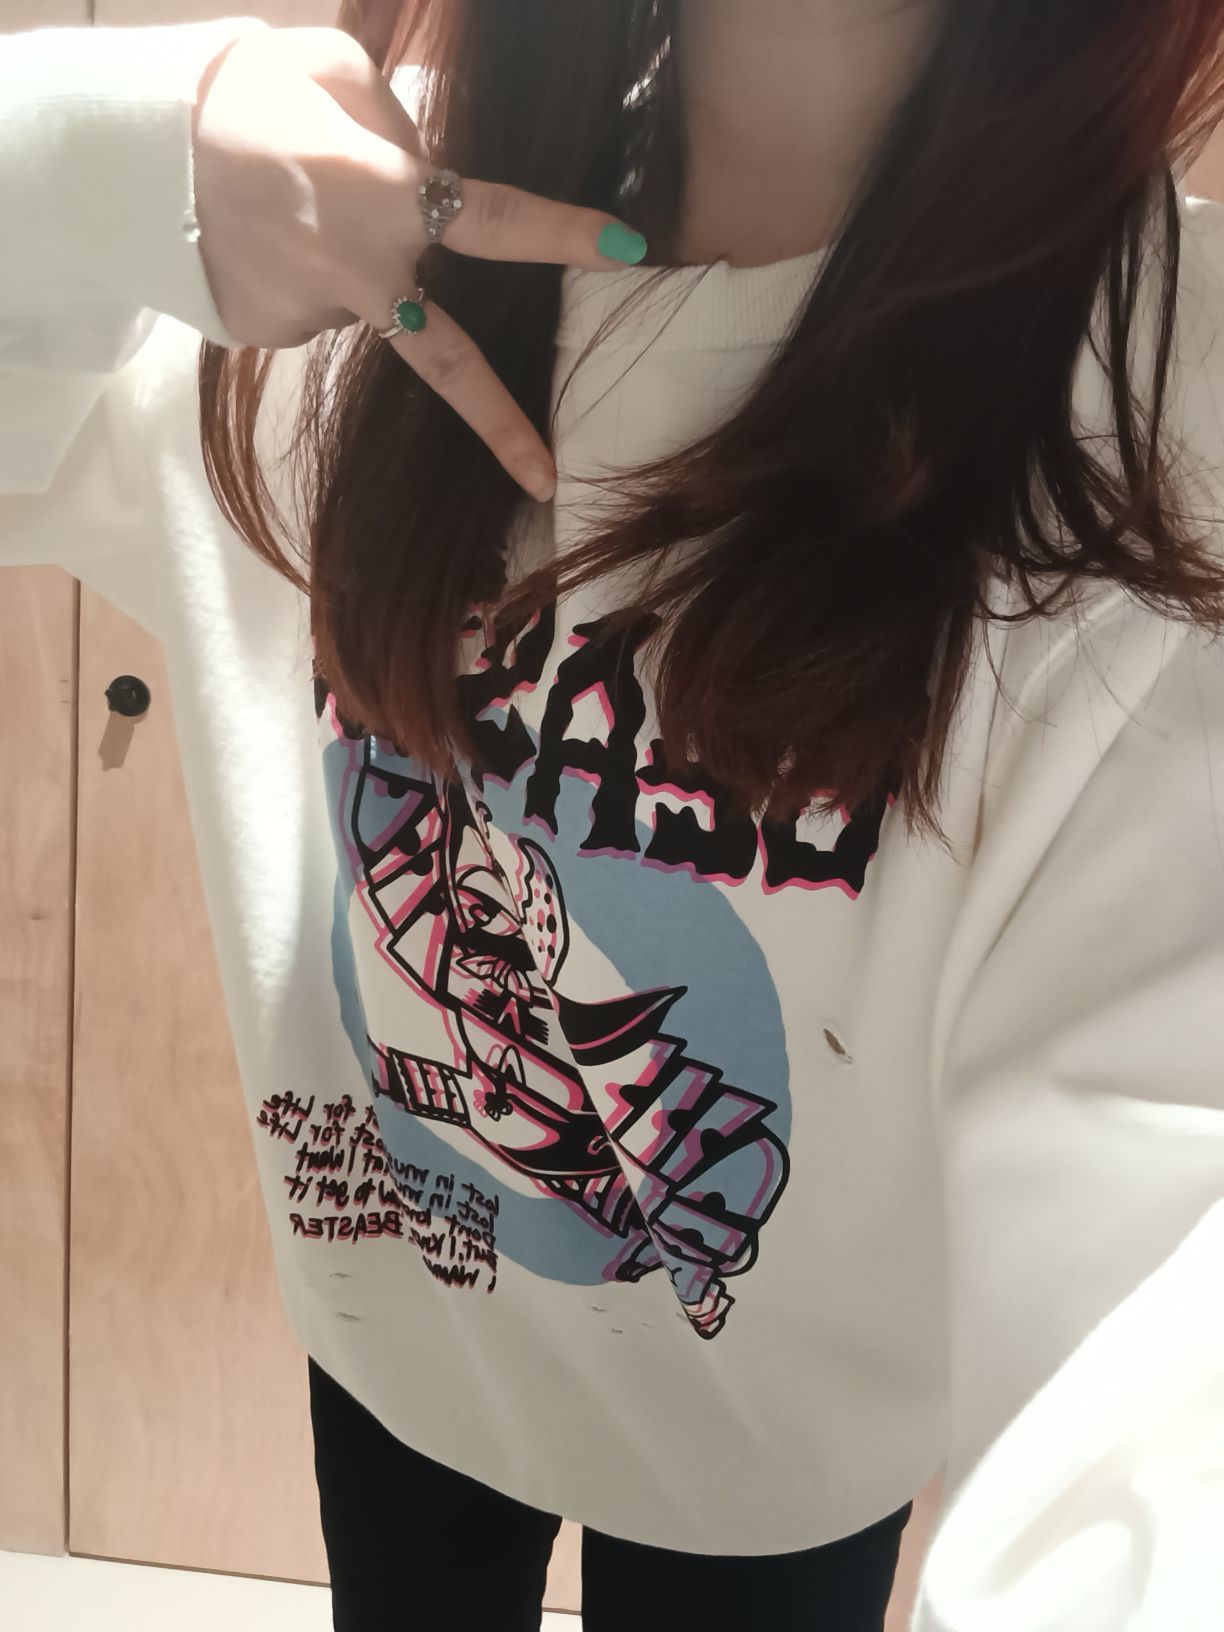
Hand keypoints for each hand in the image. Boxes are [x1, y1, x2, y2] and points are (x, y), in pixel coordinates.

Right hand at [192, 27, 647, 499]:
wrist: (128, 157)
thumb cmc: (242, 96)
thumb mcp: (333, 74)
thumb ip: (397, 126)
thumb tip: (420, 163)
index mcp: (392, 197)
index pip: (500, 221)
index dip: (567, 234)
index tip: (631, 251)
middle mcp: (365, 274)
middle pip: (447, 360)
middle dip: (500, 424)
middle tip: (544, 478)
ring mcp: (317, 315)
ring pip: (362, 301)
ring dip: (345, 265)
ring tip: (282, 209)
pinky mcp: (273, 336)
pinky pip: (310, 306)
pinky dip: (299, 276)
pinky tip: (258, 241)